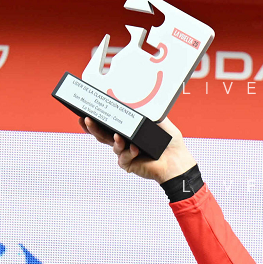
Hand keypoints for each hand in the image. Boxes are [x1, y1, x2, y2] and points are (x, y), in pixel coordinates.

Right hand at [79, 115, 196, 184]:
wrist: (179, 161)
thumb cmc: (170, 143)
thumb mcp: (160, 122)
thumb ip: (149, 112)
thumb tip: (137, 99)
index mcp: (128, 131)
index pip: (108, 124)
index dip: (95, 120)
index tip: (84, 112)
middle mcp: (124, 142)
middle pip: (102, 135)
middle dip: (93, 127)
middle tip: (86, 119)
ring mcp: (125, 153)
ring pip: (112, 146)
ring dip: (114, 140)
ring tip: (118, 135)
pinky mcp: (129, 164)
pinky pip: (124, 158)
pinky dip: (129, 153)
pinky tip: (135, 149)